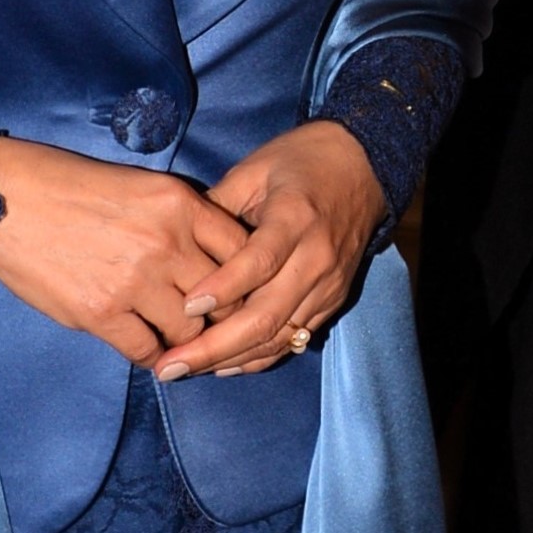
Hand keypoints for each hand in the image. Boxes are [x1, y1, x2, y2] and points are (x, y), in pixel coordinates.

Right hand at [0, 139, 249, 361]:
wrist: (5, 200)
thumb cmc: (70, 187)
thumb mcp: (141, 186)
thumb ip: (183, 220)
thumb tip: (216, 261)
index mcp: (181, 204)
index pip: (244, 252)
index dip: (248, 279)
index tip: (243, 294)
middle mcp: (166, 242)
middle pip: (225, 298)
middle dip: (224, 318)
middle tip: (220, 330)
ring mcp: (135, 280)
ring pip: (190, 331)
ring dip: (189, 342)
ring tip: (184, 345)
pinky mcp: (101, 312)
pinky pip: (147, 350)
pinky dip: (154, 357)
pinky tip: (152, 353)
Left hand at [156, 120, 389, 379]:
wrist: (363, 167)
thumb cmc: (300, 162)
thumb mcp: (253, 169)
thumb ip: (216, 208)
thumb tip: (175, 244)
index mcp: (296, 217)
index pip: (260, 261)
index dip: (224, 287)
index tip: (186, 306)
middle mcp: (317, 257)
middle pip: (267, 314)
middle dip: (215, 345)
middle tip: (169, 366)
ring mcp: (328, 284)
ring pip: (279, 335)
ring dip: (230, 359)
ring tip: (184, 371)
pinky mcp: (332, 300)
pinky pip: (293, 338)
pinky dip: (257, 357)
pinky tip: (222, 366)